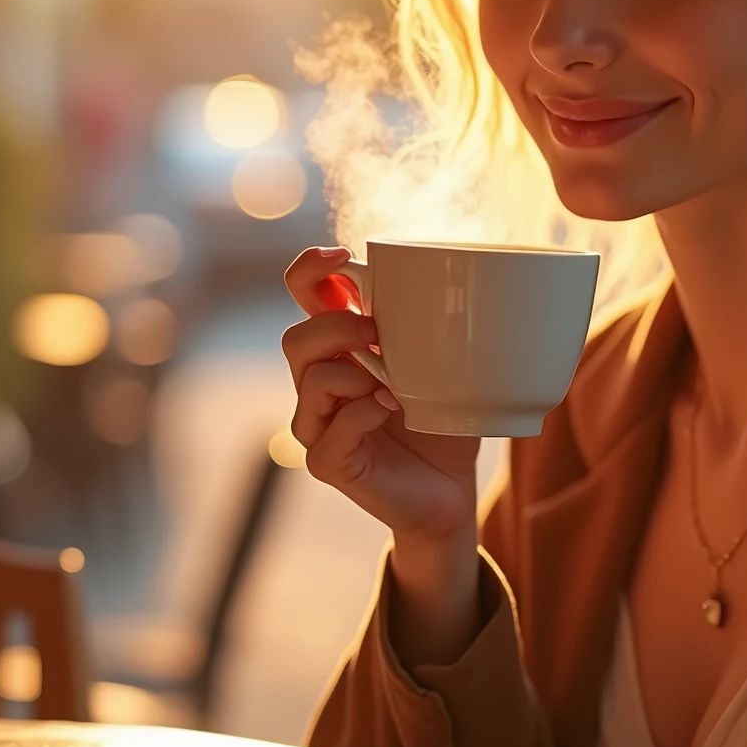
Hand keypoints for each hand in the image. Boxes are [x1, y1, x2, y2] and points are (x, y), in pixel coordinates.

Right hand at [281, 247, 480, 546]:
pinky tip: (390, 413)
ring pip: (309, 381)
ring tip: (393, 388)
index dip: (309, 269)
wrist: (451, 492)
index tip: (342, 255)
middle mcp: (320, 382)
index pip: (302, 295)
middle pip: (295, 339)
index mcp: (342, 348)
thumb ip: (430, 324)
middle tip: (377, 335)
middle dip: (336, 328)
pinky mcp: (328, 462)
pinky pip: (329, 432)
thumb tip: (451, 273)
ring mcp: (318, 425)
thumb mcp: (445, 362)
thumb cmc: (446, 422)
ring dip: (355, 375)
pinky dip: (362, 416)